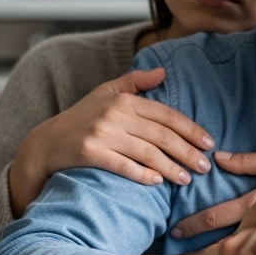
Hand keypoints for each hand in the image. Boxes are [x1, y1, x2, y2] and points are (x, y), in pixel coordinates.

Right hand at [9, 68, 213, 215]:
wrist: (46, 142)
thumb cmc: (81, 118)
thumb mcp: (106, 93)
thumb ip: (135, 82)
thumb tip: (163, 72)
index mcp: (124, 100)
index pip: (166, 115)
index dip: (191, 129)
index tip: (209, 143)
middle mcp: (115, 115)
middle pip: (161, 135)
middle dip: (187, 152)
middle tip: (205, 167)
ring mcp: (102, 134)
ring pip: (147, 152)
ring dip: (171, 167)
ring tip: (187, 179)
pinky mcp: (91, 153)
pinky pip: (123, 166)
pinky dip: (143, 174)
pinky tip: (157, 182)